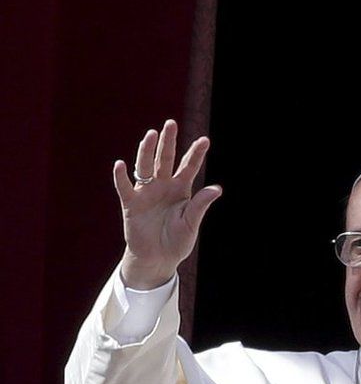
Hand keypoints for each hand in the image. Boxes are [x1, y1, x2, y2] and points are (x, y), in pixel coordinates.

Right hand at [114, 120, 221, 288]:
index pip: (188, 167)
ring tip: (151, 135)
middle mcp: (163, 185)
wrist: (158, 259)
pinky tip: (120, 164)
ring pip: (145, 166)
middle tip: (171, 124)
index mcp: (180, 189)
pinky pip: (125, 187)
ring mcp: (146, 192)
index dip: (196, 154)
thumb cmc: (176, 242)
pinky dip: (121, 176)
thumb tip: (217, 188)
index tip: (205, 140)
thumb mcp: (191, 224)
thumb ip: (200, 205)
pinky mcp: (131, 203)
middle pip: (165, 159)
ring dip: (147, 151)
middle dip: (168, 142)